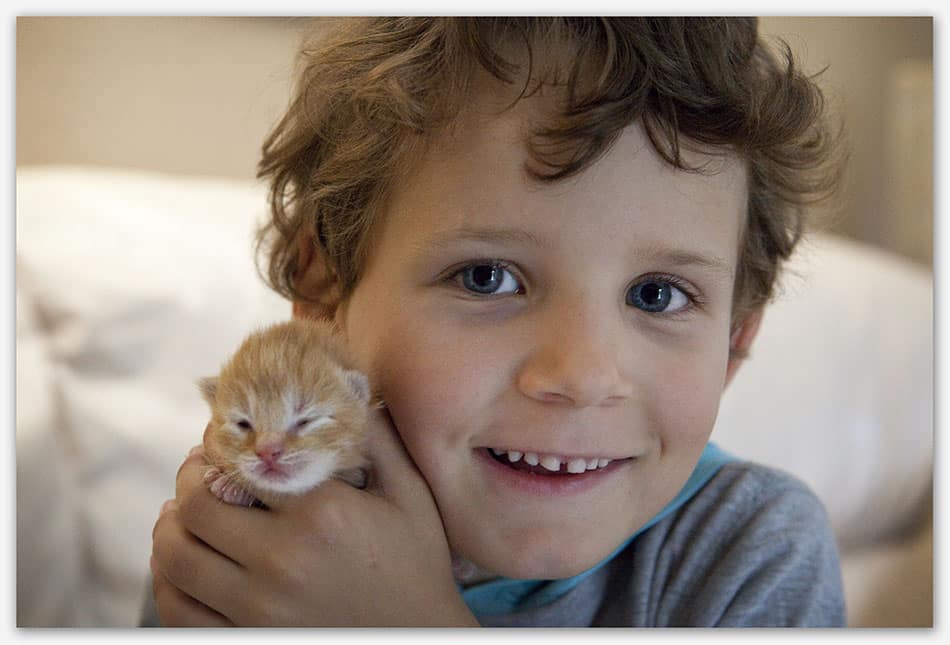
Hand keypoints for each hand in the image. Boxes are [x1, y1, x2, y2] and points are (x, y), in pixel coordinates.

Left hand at [150, 410, 477, 625]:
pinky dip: (167, 583)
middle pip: (194, 508)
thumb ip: (380, 440)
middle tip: (196, 472)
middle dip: (186, 481)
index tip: (218, 441)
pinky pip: (180, 613)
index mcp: (320, 514)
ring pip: (176, 560)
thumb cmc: (416, 563)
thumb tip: (349, 388)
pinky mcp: (250, 640)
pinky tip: (179, 564)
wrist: (420, 637)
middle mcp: (282, 560)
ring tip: (179, 514)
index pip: (238, 465)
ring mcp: (260, 609)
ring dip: (168, 528)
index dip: (216, 446)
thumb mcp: (411, 495)